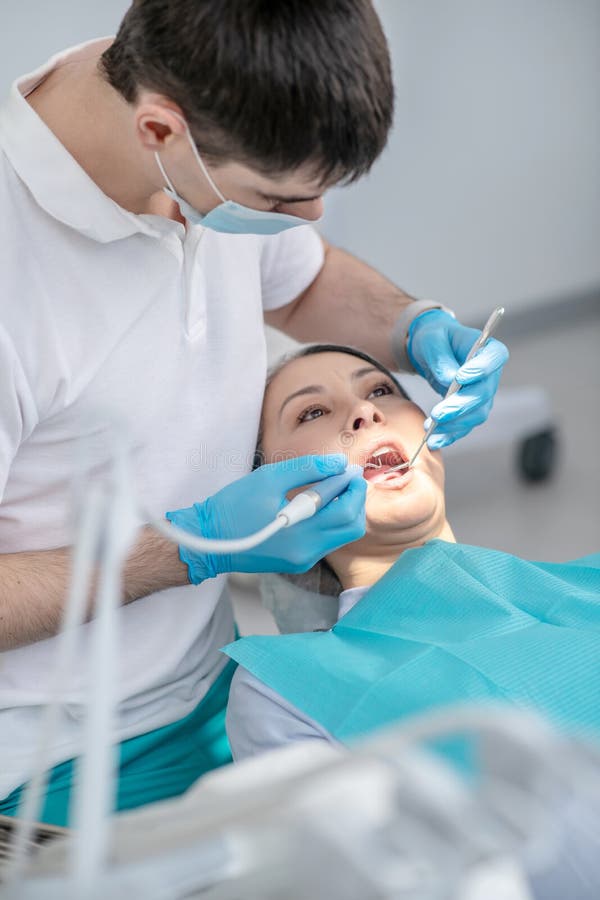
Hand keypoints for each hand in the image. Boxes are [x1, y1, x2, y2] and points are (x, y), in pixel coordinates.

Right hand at [166, 454, 365, 581]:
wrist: (210, 539)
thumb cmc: (233, 505)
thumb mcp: (270, 478)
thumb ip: (308, 468)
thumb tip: (339, 463)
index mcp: (301, 532)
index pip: (346, 510)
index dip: (353, 486)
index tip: (349, 469)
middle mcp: (307, 551)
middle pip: (352, 527)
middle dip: (355, 500)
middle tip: (344, 479)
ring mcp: (303, 560)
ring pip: (342, 535)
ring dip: (344, 510)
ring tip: (328, 488)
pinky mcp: (298, 563)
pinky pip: (327, 541)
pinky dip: (330, 521)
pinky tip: (315, 504)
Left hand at [407, 309, 508, 448]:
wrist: (432, 352)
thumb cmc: (435, 339)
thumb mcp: (432, 339)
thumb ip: (441, 357)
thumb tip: (449, 378)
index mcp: (487, 348)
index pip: (495, 357)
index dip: (482, 369)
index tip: (460, 377)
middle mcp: (490, 374)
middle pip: (483, 393)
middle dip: (460, 406)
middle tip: (437, 413)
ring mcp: (482, 394)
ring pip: (476, 414)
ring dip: (454, 425)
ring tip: (430, 431)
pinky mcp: (471, 409)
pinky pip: (465, 425)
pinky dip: (450, 434)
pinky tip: (434, 440)